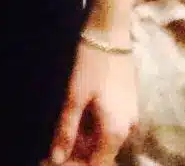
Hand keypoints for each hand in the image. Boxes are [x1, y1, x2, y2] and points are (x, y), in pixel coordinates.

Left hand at [48, 37, 138, 164]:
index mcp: (116, 132)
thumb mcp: (74, 96)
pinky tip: (77, 115)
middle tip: (53, 144)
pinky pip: (110, 124)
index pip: (96, 165)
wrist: (111, 32)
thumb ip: (66, 129)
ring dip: (85, 139)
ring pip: (105, 139)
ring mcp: (130, 116)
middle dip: (78, 153)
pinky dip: (93, 125)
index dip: (75, 164)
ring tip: (62, 129)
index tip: (54, 159)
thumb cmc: (91, 62)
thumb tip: (57, 158)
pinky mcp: (128, 103)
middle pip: (102, 154)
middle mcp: (128, 129)